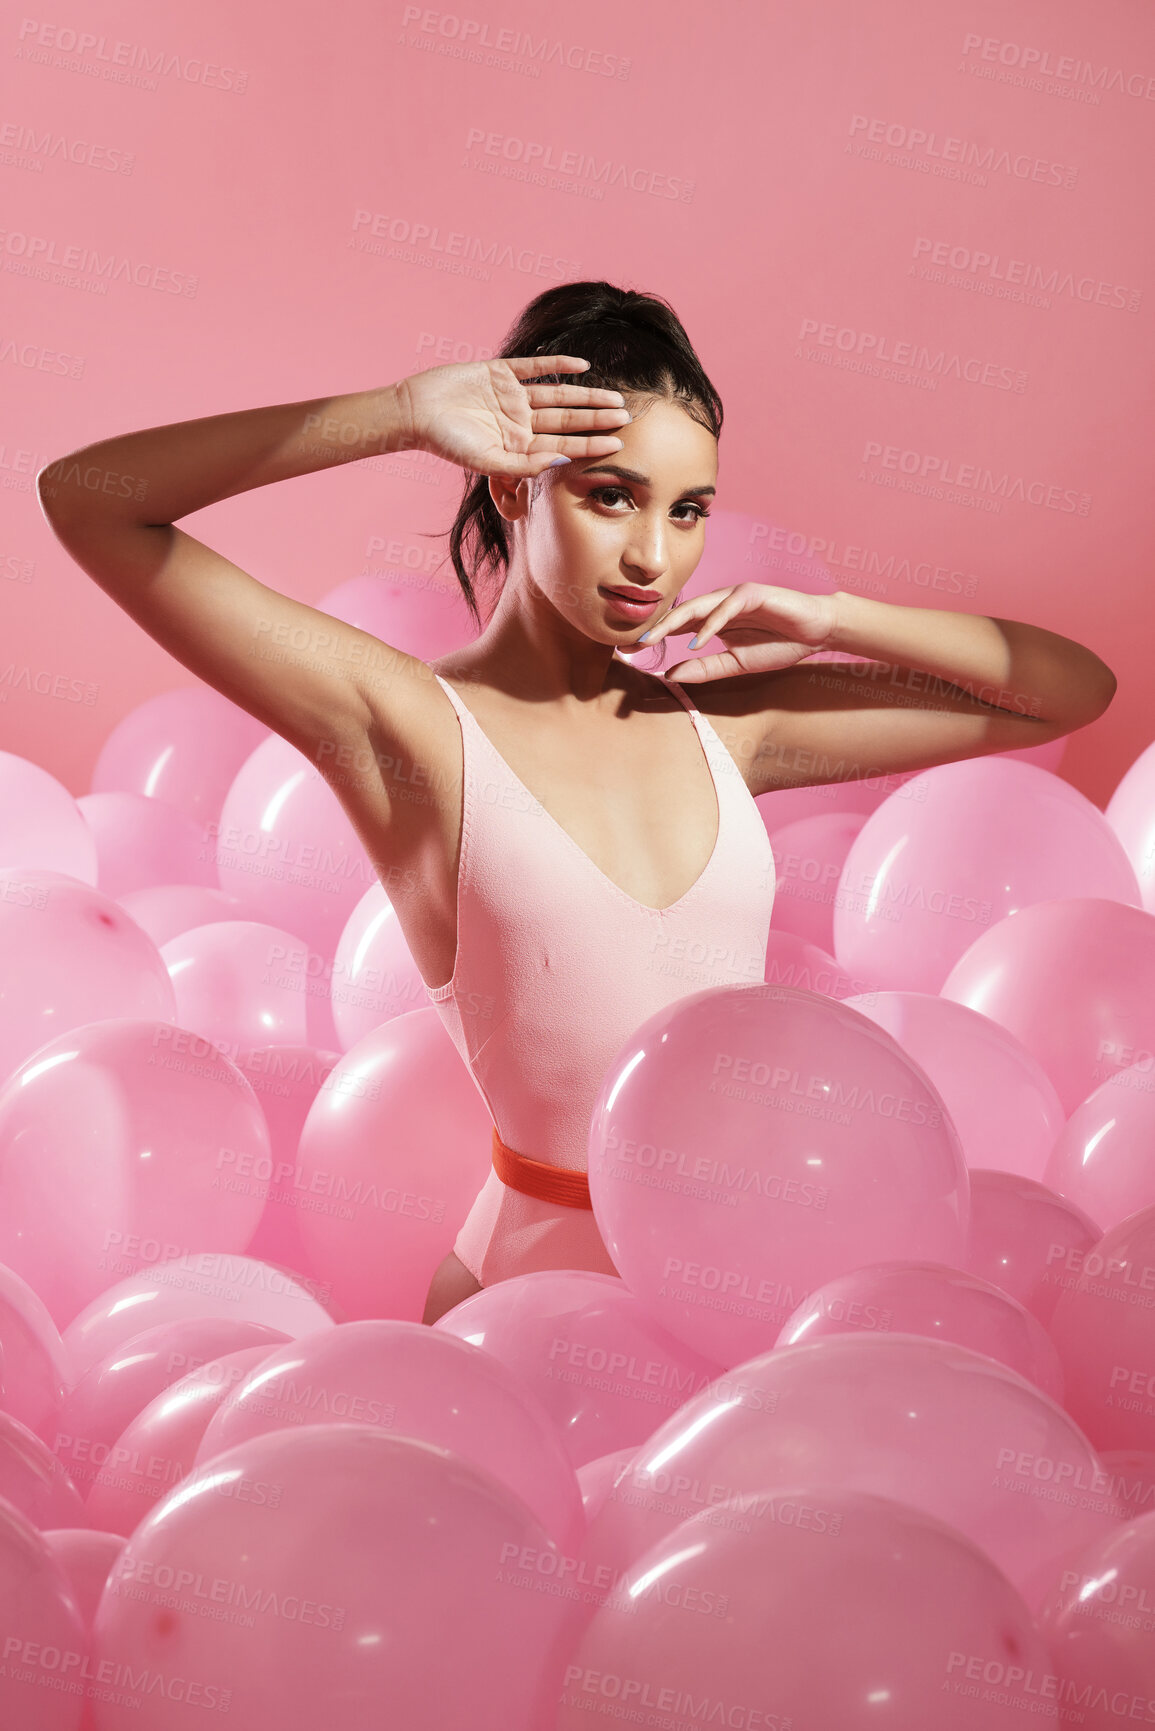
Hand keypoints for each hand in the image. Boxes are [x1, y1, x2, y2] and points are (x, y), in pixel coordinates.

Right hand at [392, 355, 630, 478]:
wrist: (415, 412)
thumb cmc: (446, 443)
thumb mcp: (488, 461)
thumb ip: (526, 466)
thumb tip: (563, 461)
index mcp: (519, 446)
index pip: (564, 446)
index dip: (591, 444)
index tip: (619, 444)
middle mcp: (520, 422)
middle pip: (568, 420)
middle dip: (597, 419)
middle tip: (628, 415)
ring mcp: (512, 397)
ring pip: (558, 395)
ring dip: (586, 395)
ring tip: (614, 396)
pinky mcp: (500, 373)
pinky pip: (535, 368)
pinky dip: (557, 365)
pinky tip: (582, 366)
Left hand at [638, 582, 840, 681]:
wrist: (816, 631)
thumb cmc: (779, 644)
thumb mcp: (736, 664)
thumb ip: (705, 668)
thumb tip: (670, 675)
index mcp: (712, 619)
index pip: (676, 626)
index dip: (653, 638)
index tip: (627, 653)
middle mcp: (718, 604)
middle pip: (679, 614)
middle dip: (653, 629)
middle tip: (628, 644)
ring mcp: (734, 595)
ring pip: (697, 606)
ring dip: (672, 623)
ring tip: (652, 639)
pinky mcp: (752, 593)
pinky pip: (726, 607)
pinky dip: (711, 624)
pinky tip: (696, 640)